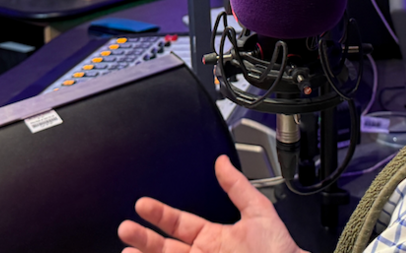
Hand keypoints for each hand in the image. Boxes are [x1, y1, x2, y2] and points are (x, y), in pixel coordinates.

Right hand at [118, 155, 305, 252]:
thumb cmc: (280, 251)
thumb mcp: (259, 213)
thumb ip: (238, 187)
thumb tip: (222, 162)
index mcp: (212, 237)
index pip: (178, 223)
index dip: (159, 214)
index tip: (141, 205)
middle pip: (165, 247)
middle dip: (144, 238)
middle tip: (126, 229)